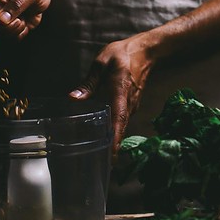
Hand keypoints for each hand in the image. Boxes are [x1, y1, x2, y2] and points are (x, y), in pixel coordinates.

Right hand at [0, 0, 50, 40]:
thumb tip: (1, 19)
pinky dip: (19, 33)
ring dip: (11, 29)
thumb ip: (17, 4)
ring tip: (22, 20)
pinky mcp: (9, 27)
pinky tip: (25, 24)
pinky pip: (10, 36)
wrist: (45, 1)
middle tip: (12, 21)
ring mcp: (2, 16)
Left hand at [69, 33, 154, 155]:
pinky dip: (114, 131)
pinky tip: (103, 138)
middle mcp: (128, 103)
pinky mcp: (131, 105)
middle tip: (101, 167)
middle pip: (120, 128)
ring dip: (113, 141)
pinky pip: (122, 121)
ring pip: (121, 126)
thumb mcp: (101, 62)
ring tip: (101, 158)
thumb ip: (89, 82)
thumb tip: (74, 98)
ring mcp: (131, 105)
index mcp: (120, 91)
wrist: (145, 52)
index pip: (118, 118)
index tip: (111, 155)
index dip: (114, 138)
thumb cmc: (121, 54)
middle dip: (112, 147)